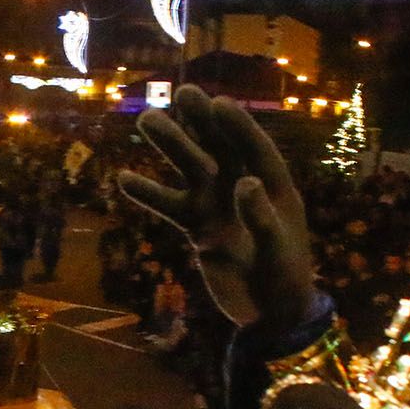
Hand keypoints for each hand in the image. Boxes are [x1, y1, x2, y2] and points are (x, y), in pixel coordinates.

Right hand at [116, 86, 314, 331]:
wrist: (270, 316)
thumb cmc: (286, 280)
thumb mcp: (279, 250)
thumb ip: (262, 216)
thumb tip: (245, 182)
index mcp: (274, 187)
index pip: (254, 149)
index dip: (237, 126)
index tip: (217, 103)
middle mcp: (243, 189)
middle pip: (220, 148)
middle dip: (202, 122)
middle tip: (182, 93)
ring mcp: (218, 208)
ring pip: (191, 170)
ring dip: (171, 146)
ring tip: (147, 120)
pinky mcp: (198, 230)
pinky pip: (170, 207)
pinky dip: (148, 194)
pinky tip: (124, 178)